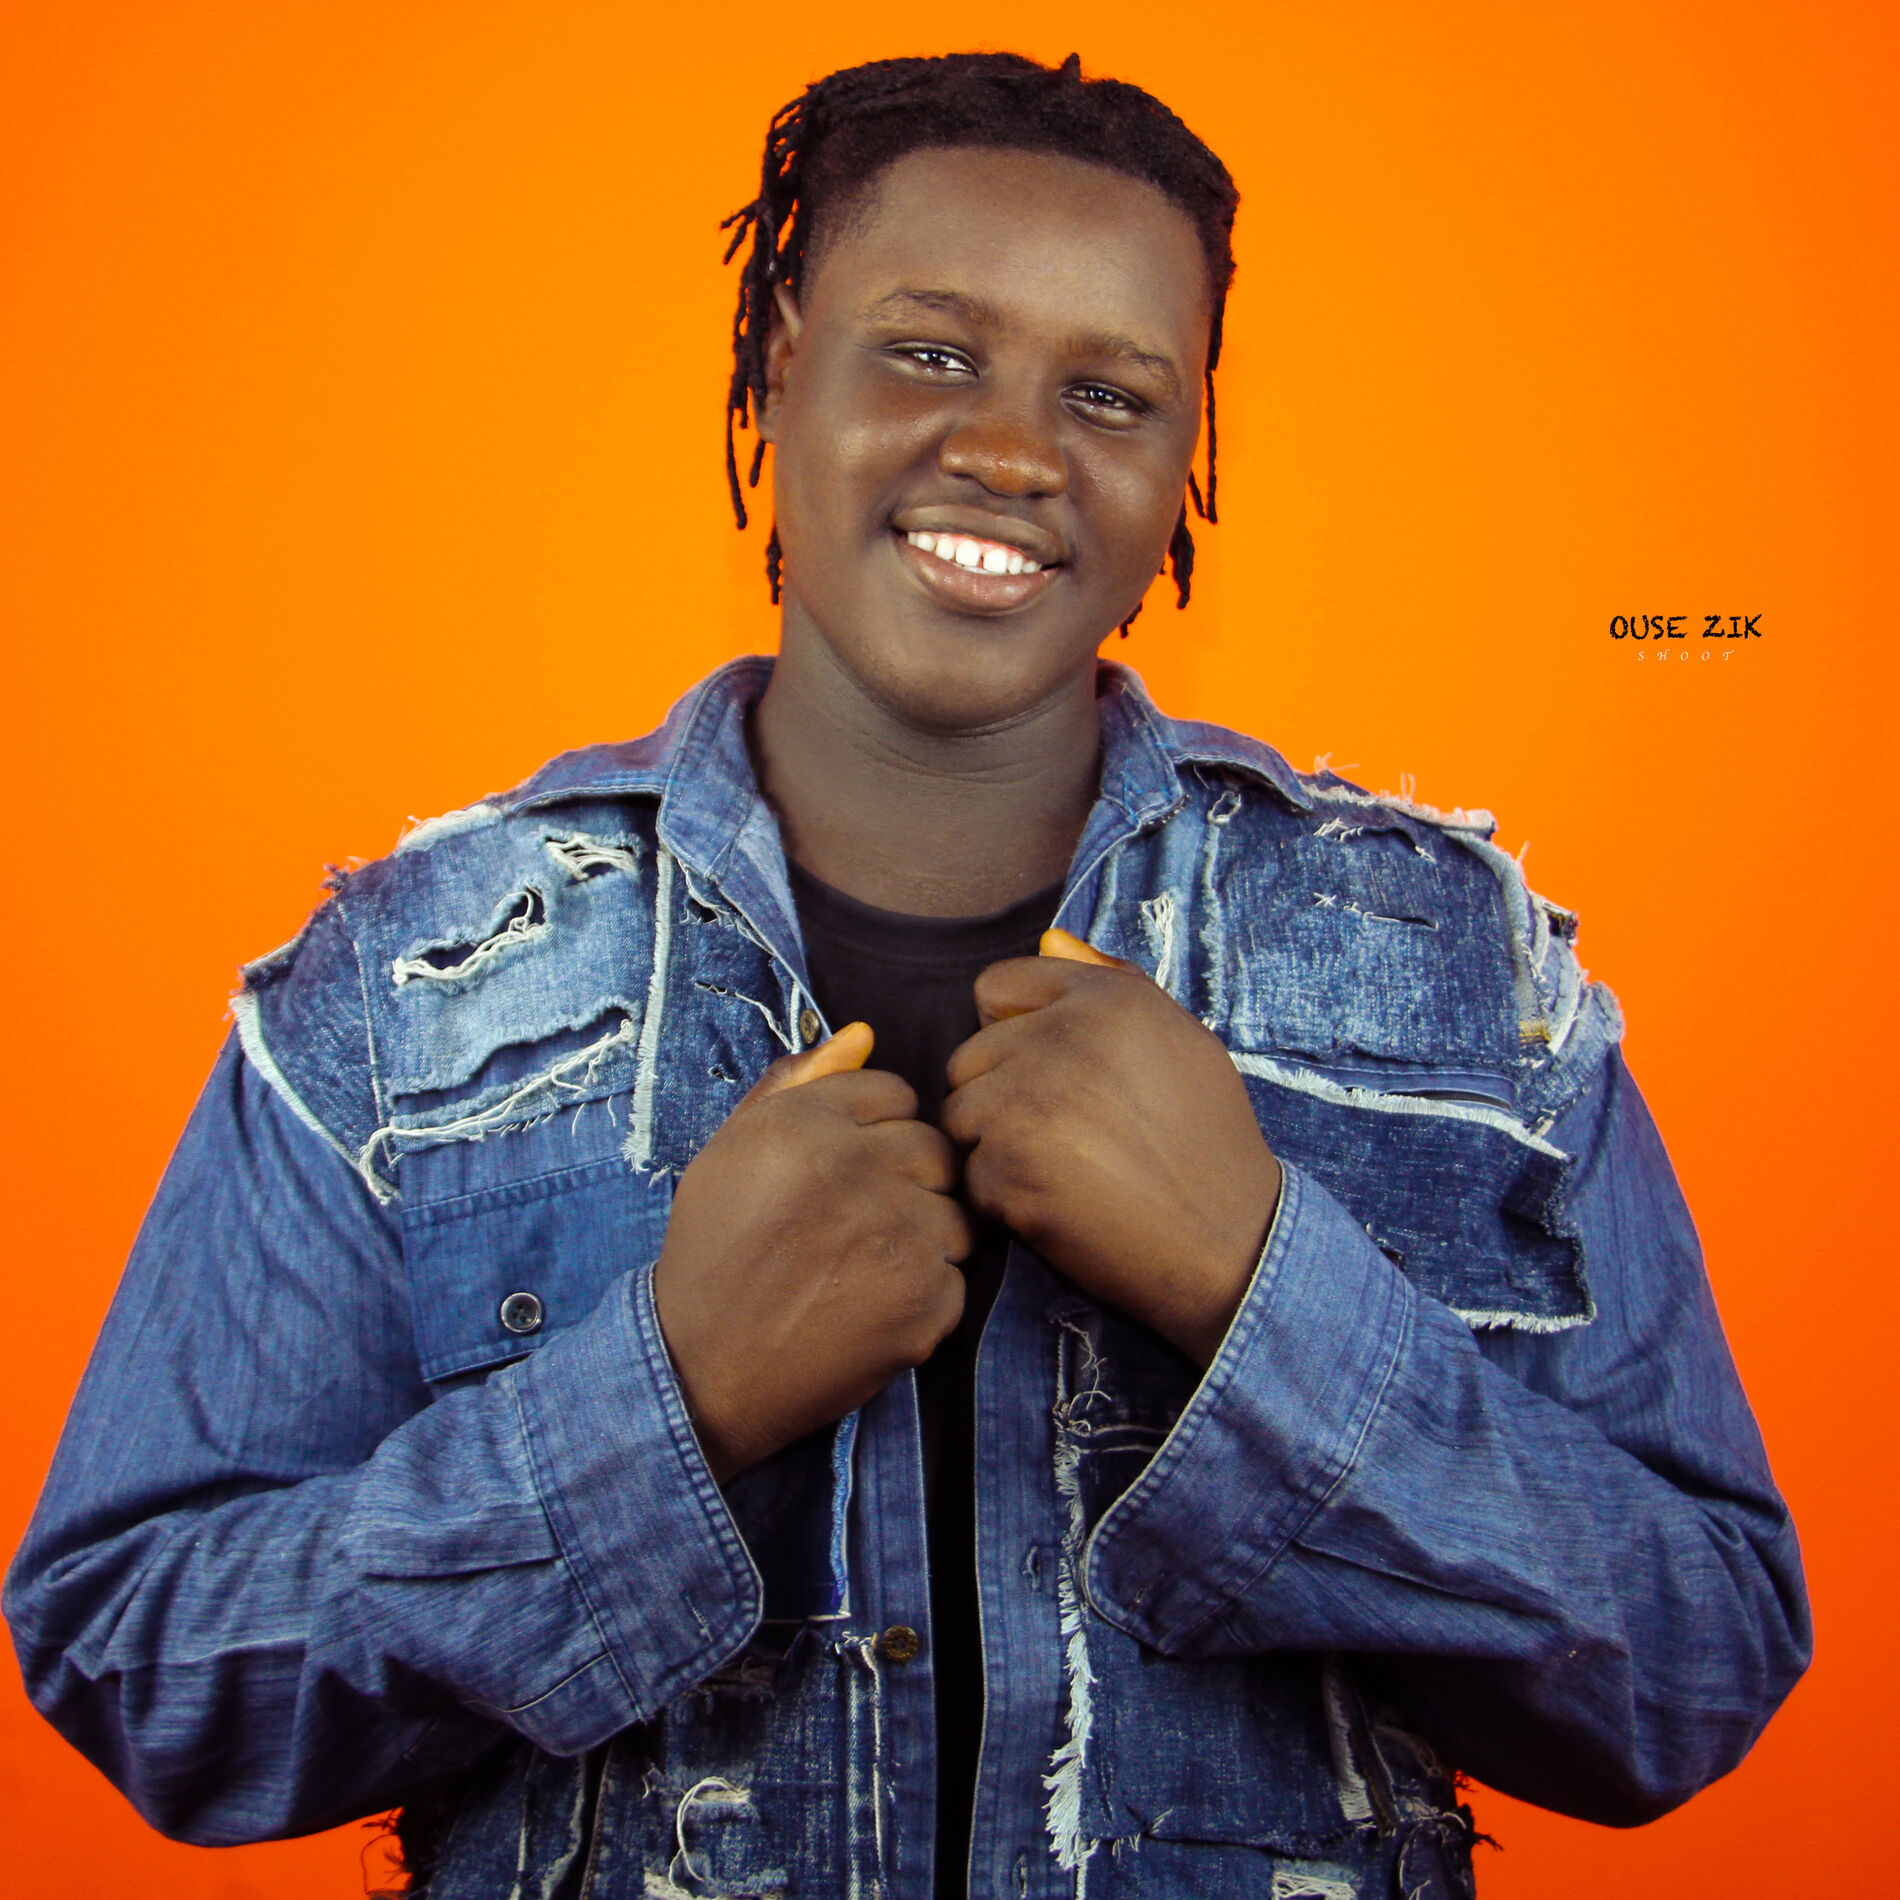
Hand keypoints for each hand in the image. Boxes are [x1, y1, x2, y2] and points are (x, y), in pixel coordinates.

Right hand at [653, 1023, 969, 1482]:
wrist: (702, 1370)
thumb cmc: (715, 1253)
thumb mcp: (731, 1152)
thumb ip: (795, 1084)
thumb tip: (864, 1033)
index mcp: (806, 1124)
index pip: (894, 1093)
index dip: (869, 1136)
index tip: (836, 1176)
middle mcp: (857, 1169)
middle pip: (933, 1149)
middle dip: (905, 1182)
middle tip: (851, 1228)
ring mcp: (898, 1236)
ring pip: (954, 1214)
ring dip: (921, 1239)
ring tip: (859, 1270)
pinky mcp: (925, 1301)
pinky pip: (955, 1279)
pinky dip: (922, 1297)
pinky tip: (869, 1311)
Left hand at [941, 930, 1280, 1364]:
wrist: (1229, 1243)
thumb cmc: (1208, 1141)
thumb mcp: (1181, 1041)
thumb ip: (1112, 985)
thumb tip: (1048, 940)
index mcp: (1105, 1000)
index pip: (994, 987)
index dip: (1010, 1030)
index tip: (1042, 1070)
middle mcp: (1061, 1039)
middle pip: (969, 1056)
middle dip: (1000, 1094)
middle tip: (1060, 1134)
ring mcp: (1028, 1104)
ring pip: (961, 1115)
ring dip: (995, 1145)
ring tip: (1060, 1169)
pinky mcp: (1007, 1170)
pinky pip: (972, 1174)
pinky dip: (1003, 1197)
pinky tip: (1059, 1206)